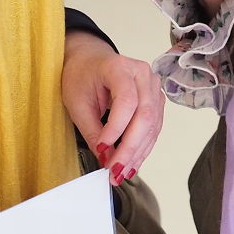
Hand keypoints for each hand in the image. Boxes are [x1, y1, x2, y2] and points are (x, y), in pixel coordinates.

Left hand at [60, 30, 162, 185]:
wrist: (90, 61)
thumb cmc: (81, 75)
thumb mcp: (77, 102)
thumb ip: (92, 130)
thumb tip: (105, 158)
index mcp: (119, 66)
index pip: (126, 100)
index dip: (116, 129)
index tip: (102, 149)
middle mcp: (142, 74)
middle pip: (145, 115)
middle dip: (130, 148)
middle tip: (114, 170)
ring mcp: (152, 86)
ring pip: (152, 126)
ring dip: (137, 153)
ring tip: (121, 172)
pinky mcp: (156, 100)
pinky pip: (154, 128)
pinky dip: (142, 148)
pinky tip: (131, 162)